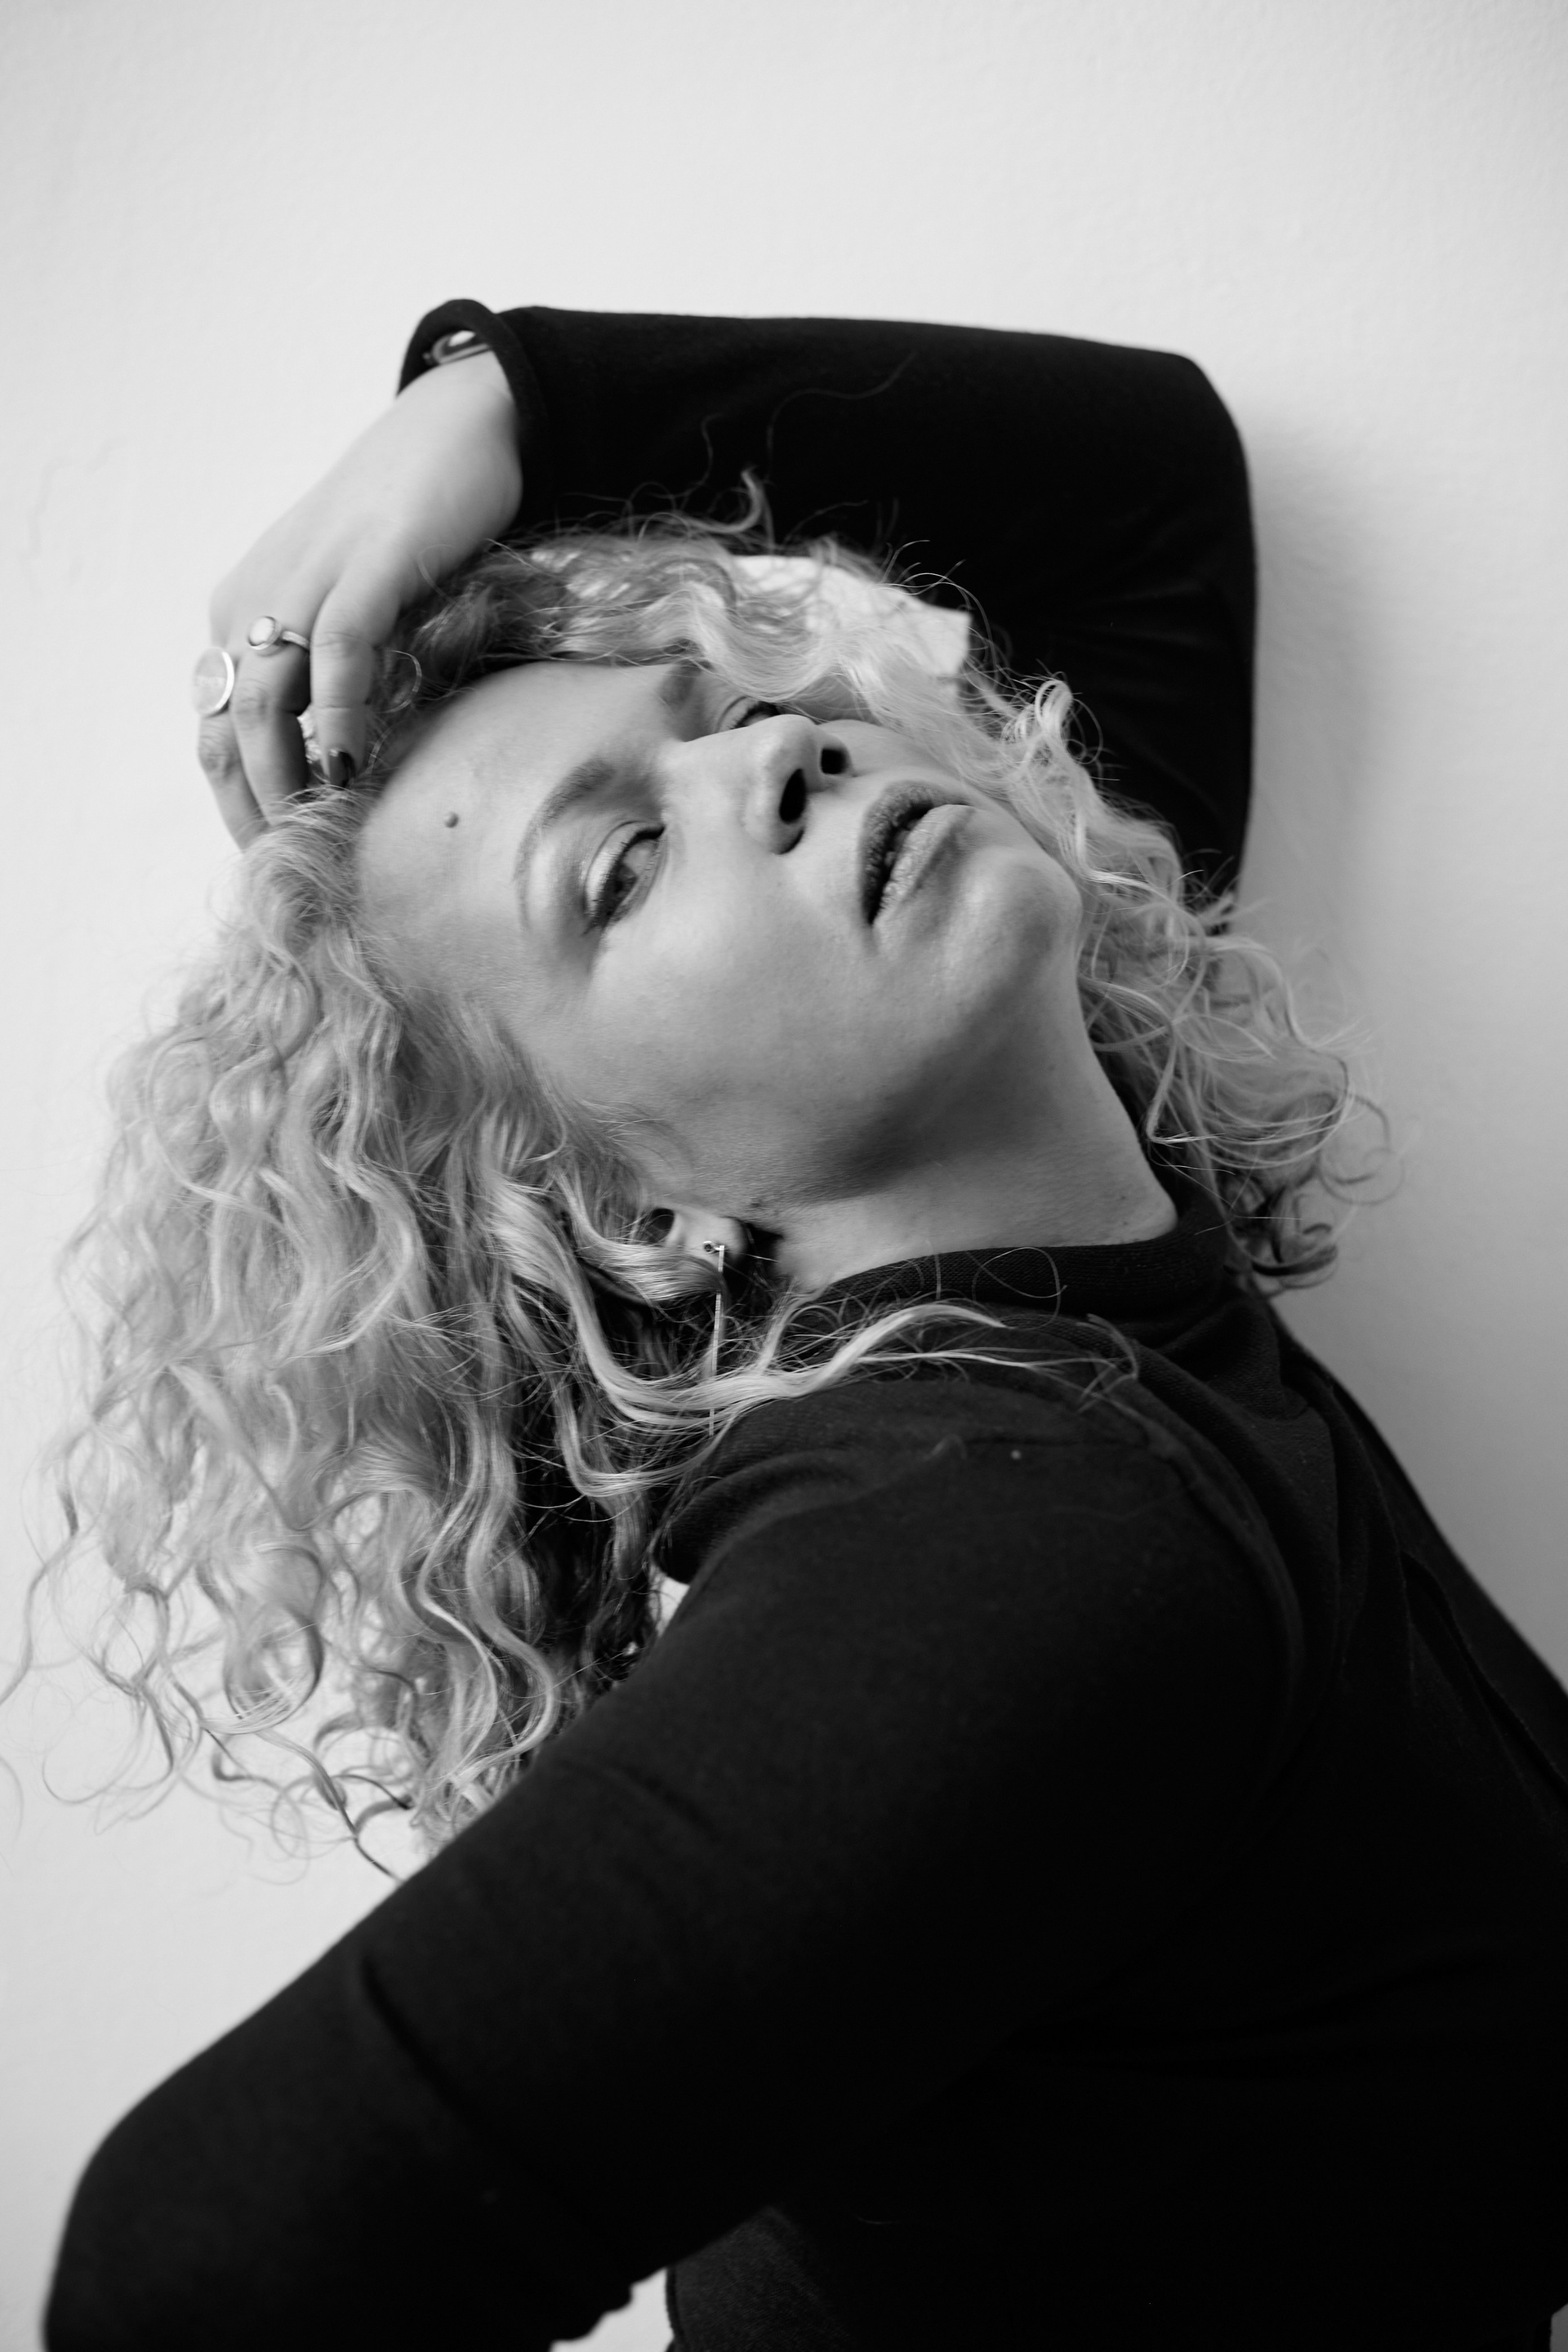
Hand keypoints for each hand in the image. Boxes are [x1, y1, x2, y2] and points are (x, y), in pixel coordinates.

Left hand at [200, 352, 521, 842]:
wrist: (461, 430)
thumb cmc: (413, 530)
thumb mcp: (349, 609)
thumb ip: (328, 677)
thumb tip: (339, 771)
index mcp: (240, 611)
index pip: (215, 727)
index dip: (236, 800)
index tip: (276, 856)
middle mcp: (254, 597)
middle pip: (227, 725)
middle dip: (254, 806)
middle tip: (296, 866)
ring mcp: (307, 579)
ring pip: (268, 699)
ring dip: (287, 776)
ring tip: (323, 829)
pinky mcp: (368, 563)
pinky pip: (338, 652)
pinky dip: (341, 714)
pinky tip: (358, 762)